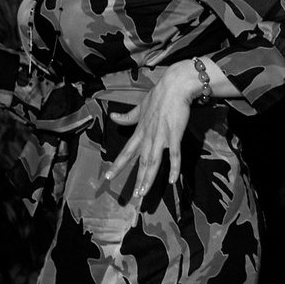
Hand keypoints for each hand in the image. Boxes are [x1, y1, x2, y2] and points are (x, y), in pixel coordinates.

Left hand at [106, 63, 198, 209]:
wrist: (175, 87)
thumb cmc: (159, 96)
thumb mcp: (140, 107)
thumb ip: (128, 116)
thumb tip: (113, 117)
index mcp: (140, 131)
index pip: (126, 151)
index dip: (118, 165)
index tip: (108, 177)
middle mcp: (148, 137)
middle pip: (141, 162)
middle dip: (136, 179)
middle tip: (133, 196)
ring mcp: (161, 137)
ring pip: (153, 162)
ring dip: (148, 178)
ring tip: (144, 193)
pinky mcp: (175, 136)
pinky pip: (175, 155)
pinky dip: (173, 168)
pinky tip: (172, 181)